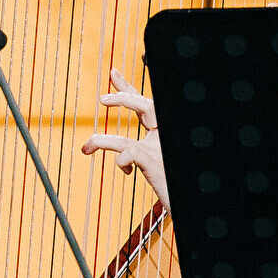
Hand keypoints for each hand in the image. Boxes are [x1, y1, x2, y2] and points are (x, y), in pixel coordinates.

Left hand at [79, 67, 168, 208]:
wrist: (190, 204)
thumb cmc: (173, 187)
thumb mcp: (155, 165)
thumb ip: (138, 153)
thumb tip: (120, 155)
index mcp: (164, 135)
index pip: (145, 105)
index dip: (128, 88)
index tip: (113, 74)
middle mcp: (165, 139)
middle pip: (146, 107)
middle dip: (123, 98)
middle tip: (102, 99)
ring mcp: (161, 150)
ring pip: (128, 136)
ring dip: (102, 141)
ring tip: (87, 146)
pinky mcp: (154, 163)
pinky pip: (129, 153)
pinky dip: (120, 161)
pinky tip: (124, 171)